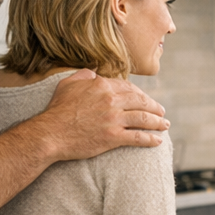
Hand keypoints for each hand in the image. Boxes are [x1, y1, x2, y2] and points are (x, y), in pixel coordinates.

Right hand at [37, 70, 169, 161]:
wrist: (49, 134)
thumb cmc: (56, 110)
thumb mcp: (67, 85)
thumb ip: (83, 76)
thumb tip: (93, 74)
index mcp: (102, 86)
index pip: (129, 88)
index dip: (141, 94)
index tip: (146, 100)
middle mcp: (111, 100)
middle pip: (141, 102)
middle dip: (155, 107)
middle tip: (162, 112)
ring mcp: (113, 119)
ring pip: (144, 119)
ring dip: (158, 122)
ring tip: (165, 125)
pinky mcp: (113, 137)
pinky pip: (138, 137)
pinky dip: (150, 139)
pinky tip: (158, 141)